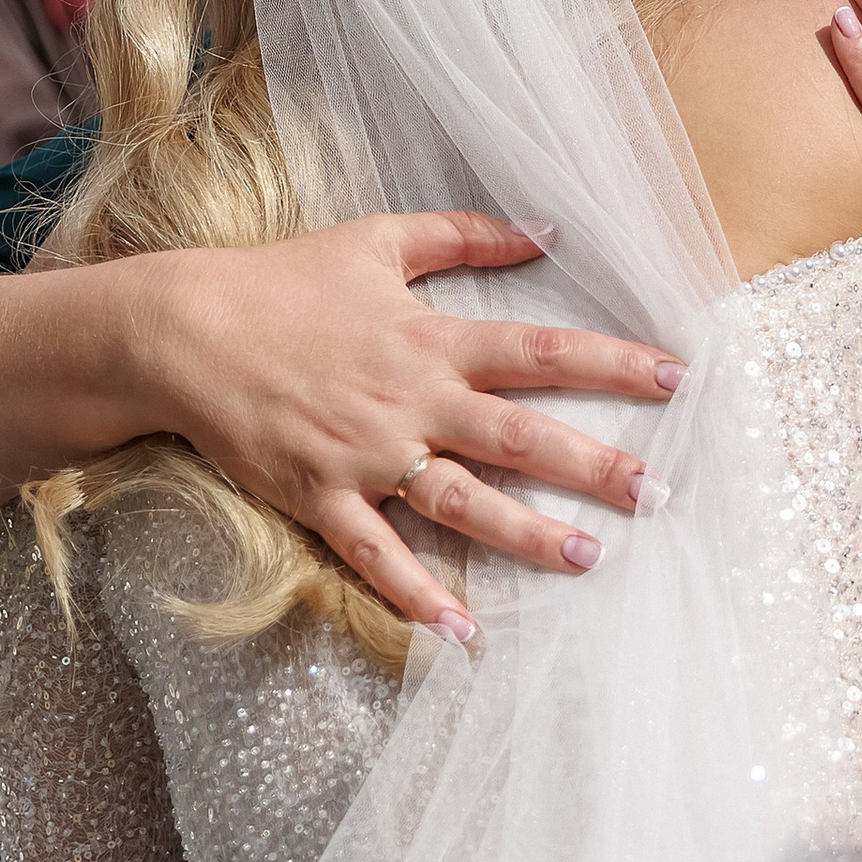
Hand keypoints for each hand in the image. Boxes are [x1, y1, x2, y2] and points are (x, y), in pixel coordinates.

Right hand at [130, 211, 684, 629]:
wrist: (183, 332)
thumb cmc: (283, 281)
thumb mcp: (378, 239)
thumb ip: (466, 235)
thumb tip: (545, 227)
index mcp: (432, 340)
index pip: (542, 353)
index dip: (613, 365)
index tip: (678, 379)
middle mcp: (411, 401)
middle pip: (519, 437)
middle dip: (594, 466)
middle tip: (660, 492)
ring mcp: (366, 455)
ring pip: (461, 502)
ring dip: (527, 535)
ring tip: (589, 559)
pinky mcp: (321, 497)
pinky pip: (377, 555)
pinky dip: (417, 596)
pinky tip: (463, 633)